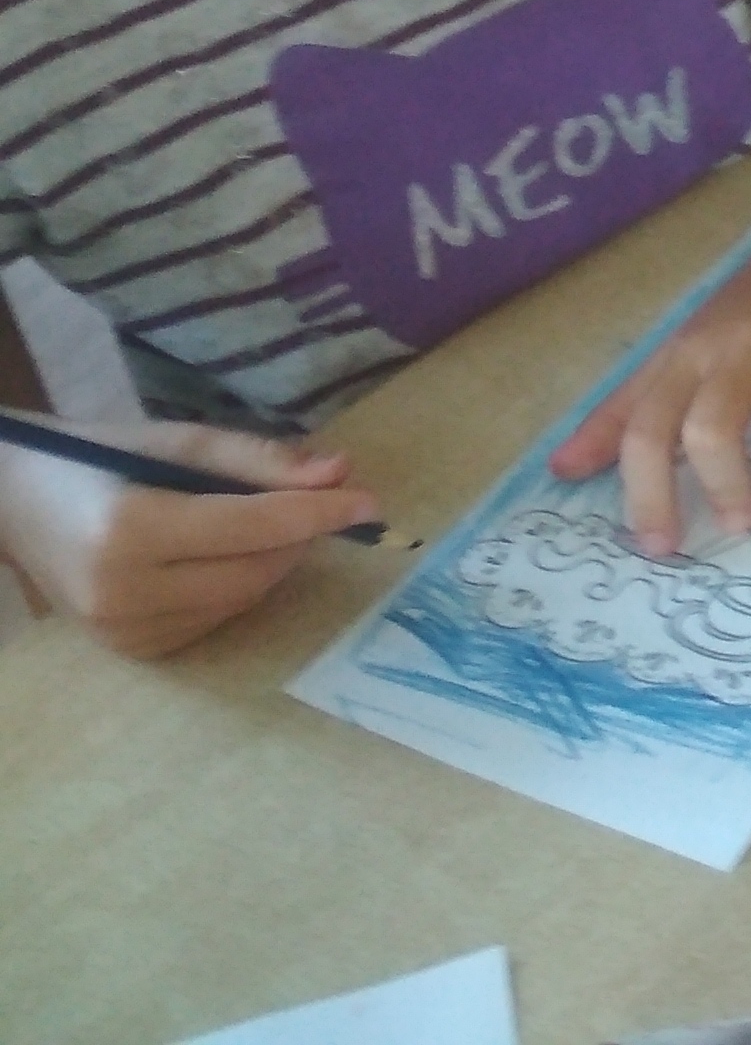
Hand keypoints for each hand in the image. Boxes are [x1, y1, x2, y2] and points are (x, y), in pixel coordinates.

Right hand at [0, 420, 378, 656]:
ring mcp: (121, 631)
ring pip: (240, 602)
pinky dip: (238, 589)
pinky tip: (224, 557)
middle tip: (320, 503)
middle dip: (300, 538)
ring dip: (273, 563)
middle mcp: (123, 591)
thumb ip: (260, 461)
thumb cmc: (101, 459)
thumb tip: (341, 471)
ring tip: (264, 524)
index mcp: (132, 527)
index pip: (255, 527)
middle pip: (255, 572)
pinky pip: (213, 622)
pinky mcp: (129, 652)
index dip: (322, 514)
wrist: (18, 506)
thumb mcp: (178, 441)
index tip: (372, 502)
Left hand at [550, 212, 750, 554]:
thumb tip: (562, 471)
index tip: (659, 546)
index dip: (646, 495)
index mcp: (692, 353)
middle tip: (741, 524)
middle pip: (713, 431)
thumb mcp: (682, 349)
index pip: (648, 431)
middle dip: (726, 489)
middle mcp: (744, 344)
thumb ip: (626, 411)